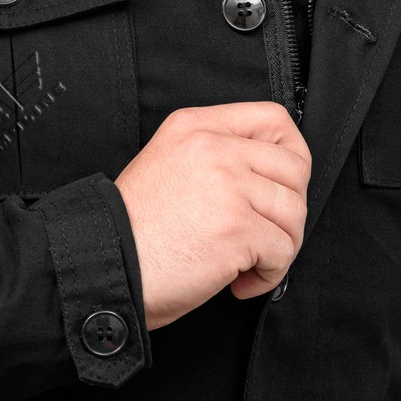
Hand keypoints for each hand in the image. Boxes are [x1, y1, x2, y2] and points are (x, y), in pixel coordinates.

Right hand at [113, 102, 310, 330]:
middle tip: (264, 233)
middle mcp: (214, 148)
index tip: (284, 185)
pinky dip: (268, 275)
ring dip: (280, 247)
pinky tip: (238, 281)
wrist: (106, 265)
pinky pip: (282, 251)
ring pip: (294, 212)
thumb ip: (213, 154)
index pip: (273, 119)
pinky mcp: (237, 228)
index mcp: (195, 127)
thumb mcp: (167, 162)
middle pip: (294, 168)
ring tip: (248, 262)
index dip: (292, 154)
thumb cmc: (133, 229)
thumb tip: (267, 174)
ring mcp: (228, 186)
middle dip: (288, 210)